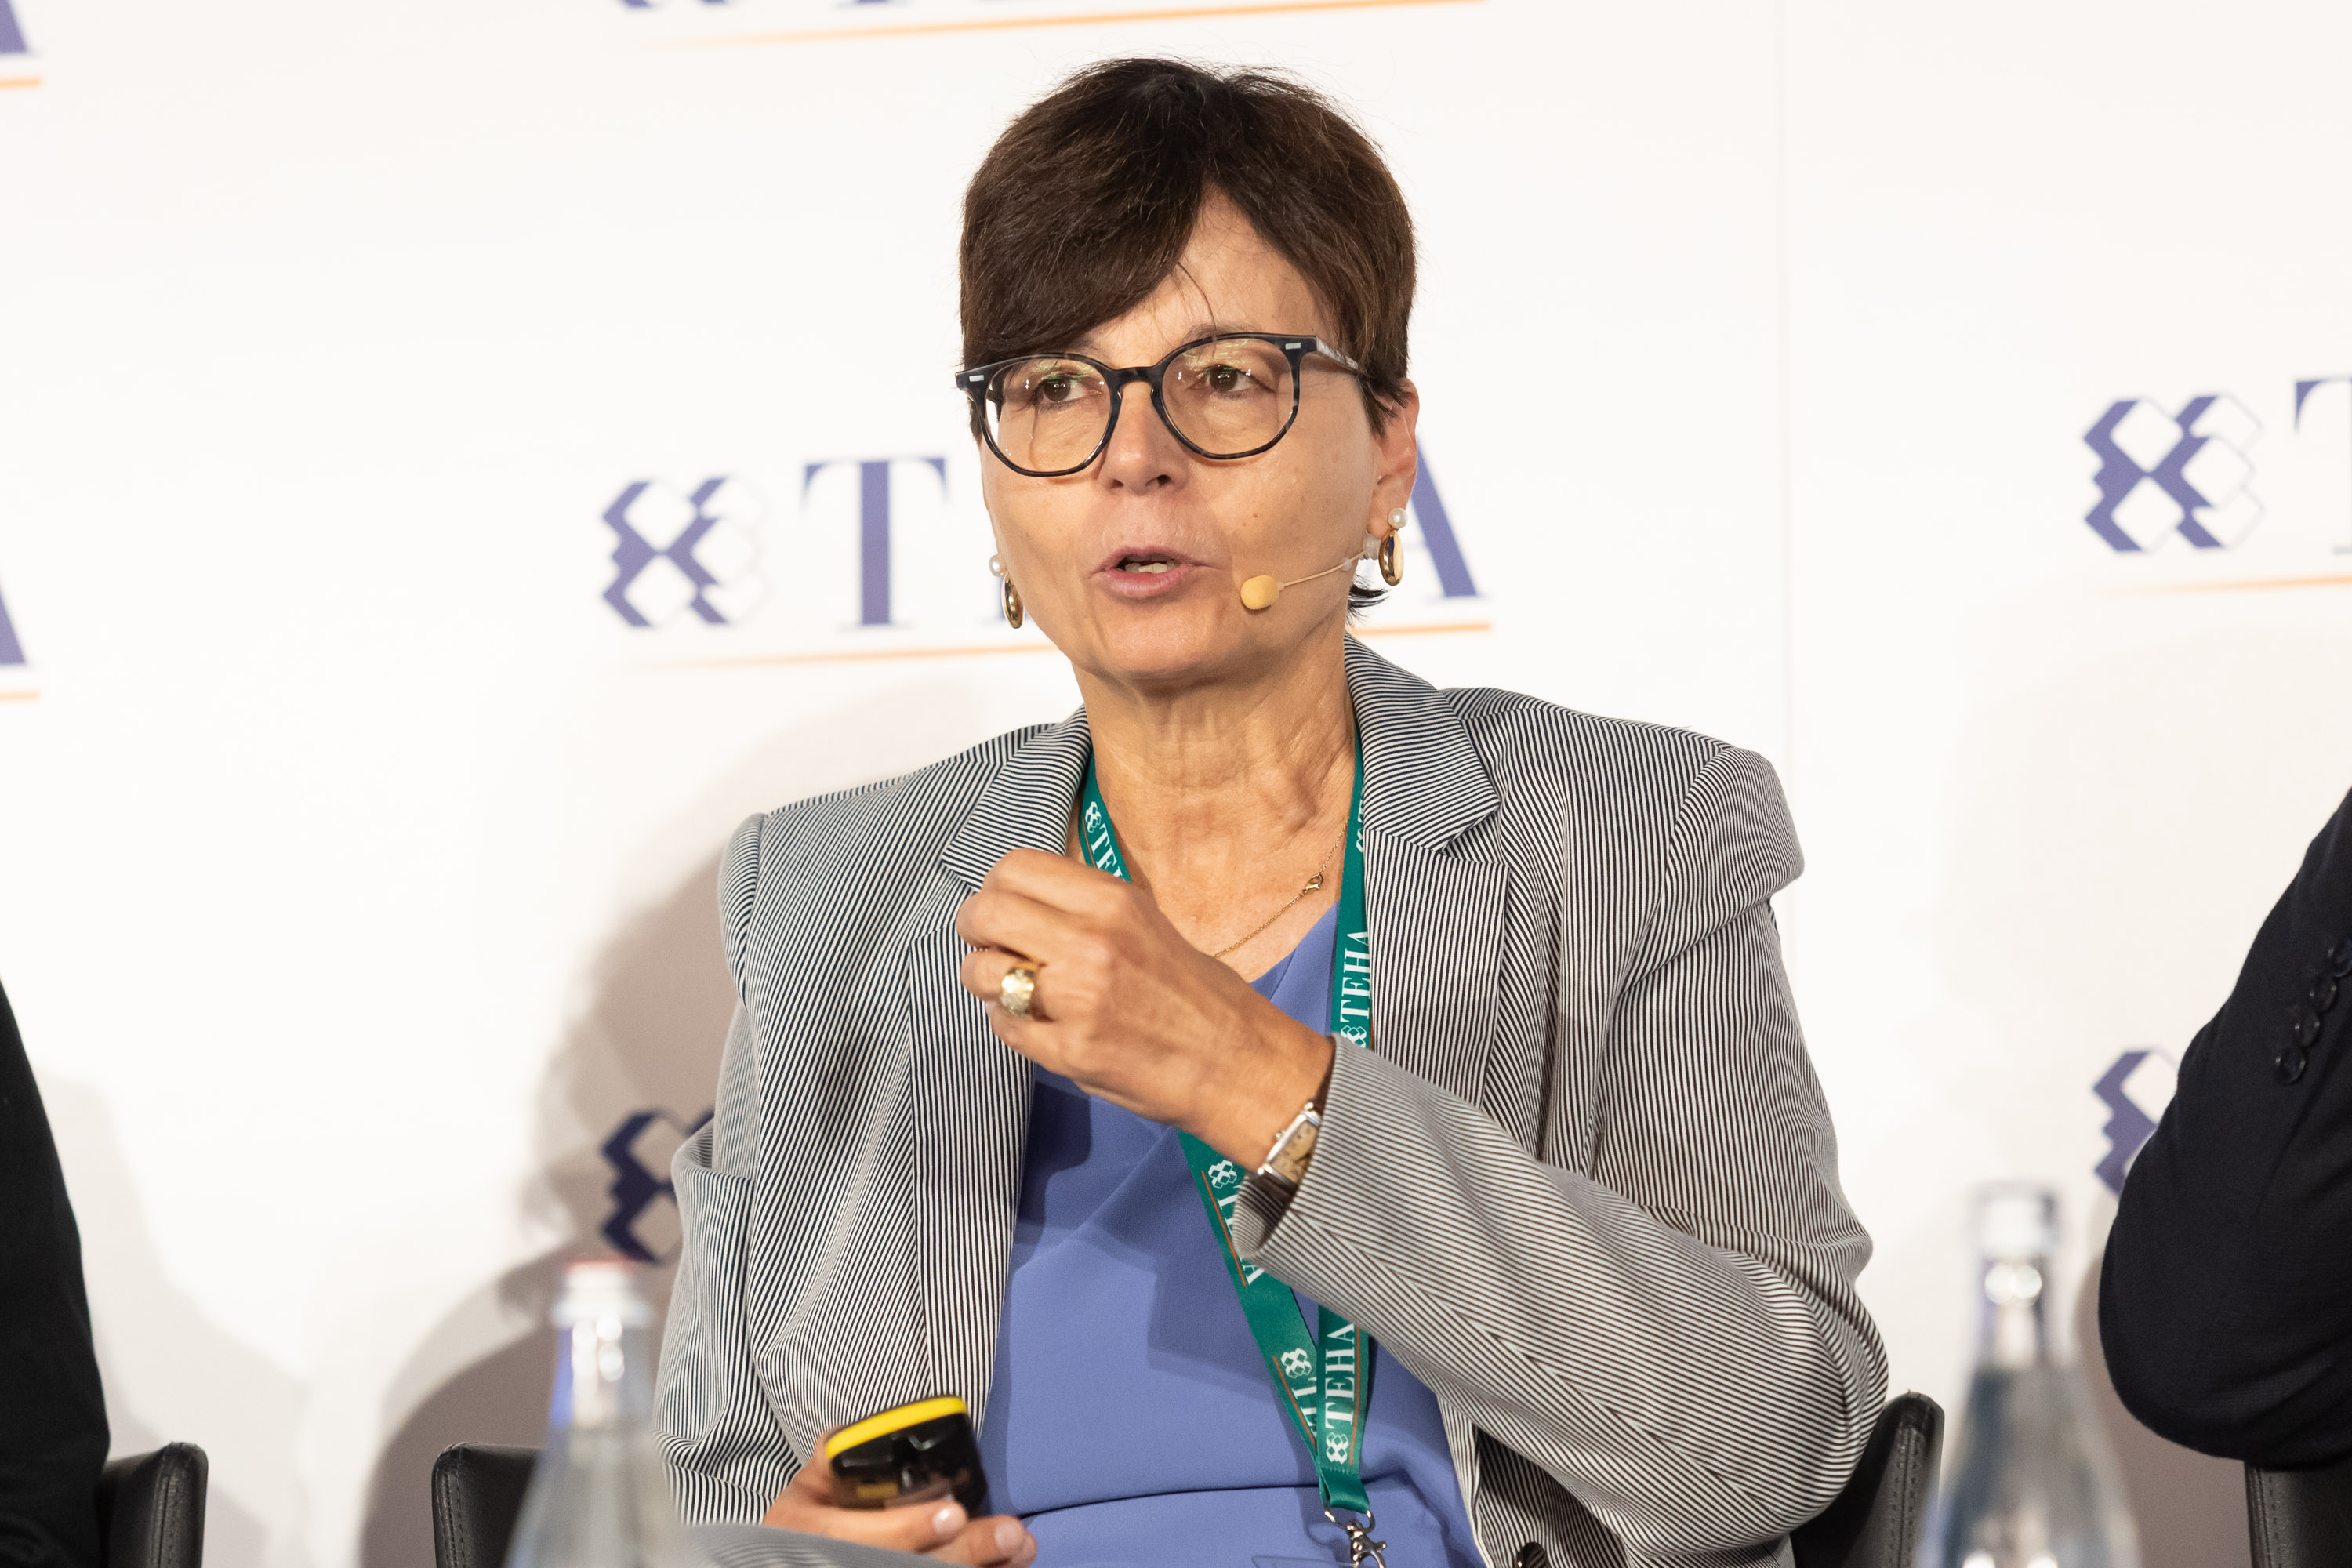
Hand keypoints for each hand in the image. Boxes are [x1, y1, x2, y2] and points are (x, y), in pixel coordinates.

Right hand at [761, 1457, 1035, 1564]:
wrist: (806, 1555)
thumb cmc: (813, 1516)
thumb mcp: (811, 1484)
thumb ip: (836, 1456)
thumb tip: (861, 1436)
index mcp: (814, 1534)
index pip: (859, 1537)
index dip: (908, 1529)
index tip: (952, 1514)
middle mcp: (840, 1563)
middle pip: (904, 1565)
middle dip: (962, 1552)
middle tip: (1006, 1535)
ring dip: (978, 1565)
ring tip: (1019, 1546)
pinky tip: (1008, 1565)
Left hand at [955, 847, 1334, 1166]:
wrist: (1235, 1061)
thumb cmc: (1194, 991)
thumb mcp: (1143, 921)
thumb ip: (1082, 907)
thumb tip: (1017, 900)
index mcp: (1112, 901)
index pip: (1015, 867)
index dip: (994, 886)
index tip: (998, 903)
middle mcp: (1091, 942)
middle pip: (987, 913)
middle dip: (974, 928)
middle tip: (985, 944)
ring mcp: (1078, 1000)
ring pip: (983, 973)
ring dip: (984, 980)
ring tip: (1008, 989)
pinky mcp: (1071, 1051)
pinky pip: (1004, 1026)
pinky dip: (1009, 1023)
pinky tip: (1034, 1024)